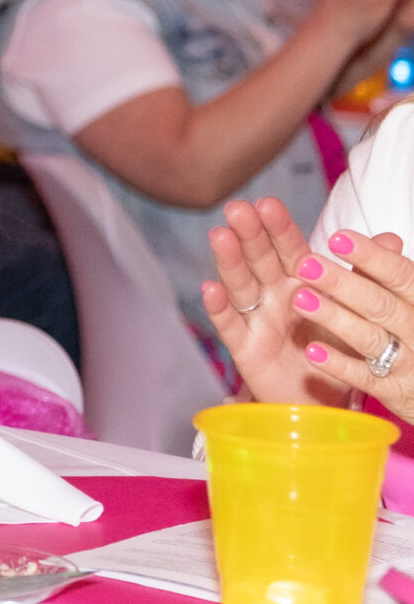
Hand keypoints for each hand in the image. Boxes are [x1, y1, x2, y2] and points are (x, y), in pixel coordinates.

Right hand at [199, 197, 347, 407]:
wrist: (324, 400)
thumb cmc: (336, 349)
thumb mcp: (356, 311)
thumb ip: (367, 274)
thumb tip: (392, 238)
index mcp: (302, 282)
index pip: (289, 248)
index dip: (279, 227)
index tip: (268, 203)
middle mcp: (275, 295)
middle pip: (260, 260)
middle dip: (249, 234)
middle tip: (238, 210)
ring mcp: (257, 318)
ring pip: (241, 285)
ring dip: (229, 261)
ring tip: (220, 237)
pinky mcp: (245, 347)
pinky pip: (230, 325)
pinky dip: (218, 307)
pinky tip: (210, 289)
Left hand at [290, 225, 413, 422]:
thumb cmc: (413, 333)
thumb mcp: (408, 302)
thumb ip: (390, 275)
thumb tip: (386, 238)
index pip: (401, 275)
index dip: (371, 257)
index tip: (338, 238)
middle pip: (381, 304)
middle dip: (343, 284)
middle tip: (305, 264)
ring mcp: (409, 363)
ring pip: (371, 339)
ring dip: (335, 318)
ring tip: (300, 299)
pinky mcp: (395, 392)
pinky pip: (366, 378)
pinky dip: (340, 365)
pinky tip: (312, 351)